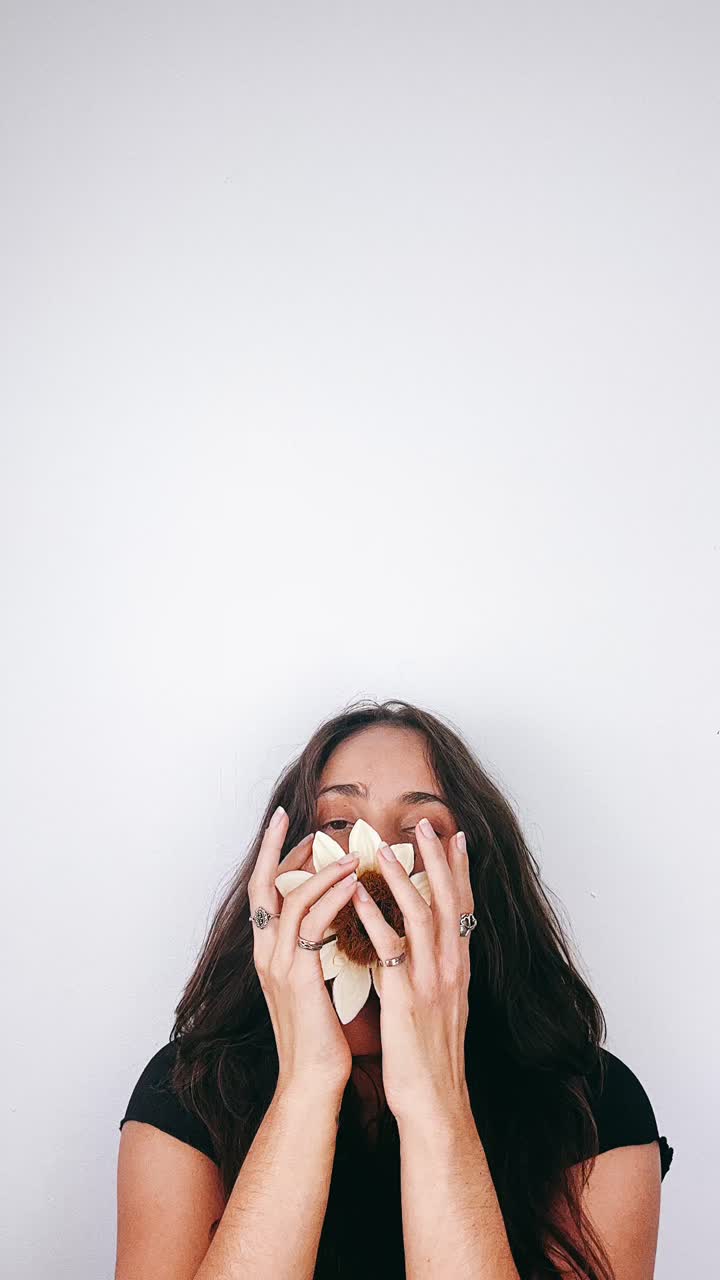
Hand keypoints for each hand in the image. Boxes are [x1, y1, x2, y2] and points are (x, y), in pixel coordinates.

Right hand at [249, 808, 358, 1100]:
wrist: (313, 1082)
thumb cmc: (323, 1038)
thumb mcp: (316, 984)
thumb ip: (318, 950)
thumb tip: (339, 920)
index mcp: (269, 954)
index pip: (265, 893)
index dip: (278, 860)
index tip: (299, 833)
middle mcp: (266, 954)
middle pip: (261, 885)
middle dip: (274, 848)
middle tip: (292, 818)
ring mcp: (278, 964)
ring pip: (290, 898)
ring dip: (320, 871)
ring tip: (348, 853)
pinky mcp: (297, 977)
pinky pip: (313, 925)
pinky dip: (332, 897)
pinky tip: (355, 884)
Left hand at [350, 820, 473, 1122]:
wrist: (435, 1104)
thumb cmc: (432, 1060)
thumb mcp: (443, 1008)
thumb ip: (437, 974)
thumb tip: (428, 949)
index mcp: (459, 970)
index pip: (464, 908)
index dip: (461, 871)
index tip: (457, 837)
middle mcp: (451, 969)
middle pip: (449, 901)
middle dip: (440, 860)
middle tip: (431, 824)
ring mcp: (431, 982)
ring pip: (422, 917)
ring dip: (405, 879)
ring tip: (388, 849)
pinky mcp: (406, 998)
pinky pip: (390, 951)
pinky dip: (374, 921)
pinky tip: (357, 900)